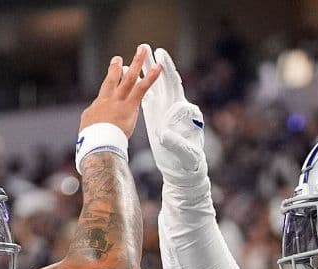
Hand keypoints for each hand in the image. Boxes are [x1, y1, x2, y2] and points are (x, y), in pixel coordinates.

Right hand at [80, 44, 160, 138]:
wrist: (97, 144)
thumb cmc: (92, 142)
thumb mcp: (88, 128)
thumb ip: (93, 119)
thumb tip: (92, 116)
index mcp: (97, 107)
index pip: (104, 91)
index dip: (108, 81)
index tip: (111, 72)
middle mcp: (107, 100)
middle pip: (112, 79)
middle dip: (115, 67)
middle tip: (118, 57)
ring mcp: (118, 101)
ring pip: (128, 78)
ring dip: (137, 62)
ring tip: (143, 49)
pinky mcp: (129, 105)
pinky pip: (142, 88)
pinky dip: (151, 77)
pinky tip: (158, 68)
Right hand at [140, 47, 207, 185]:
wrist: (183, 171)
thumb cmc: (188, 163)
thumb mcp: (183, 153)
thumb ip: (176, 143)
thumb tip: (164, 134)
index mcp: (181, 111)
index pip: (174, 86)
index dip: (167, 71)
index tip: (161, 57)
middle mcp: (173, 106)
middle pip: (163, 80)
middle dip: (156, 64)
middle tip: (148, 48)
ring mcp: (164, 110)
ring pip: (153, 86)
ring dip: (145, 72)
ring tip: (137, 57)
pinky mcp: (156, 117)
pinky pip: (146, 97)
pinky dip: (138, 87)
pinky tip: (129, 79)